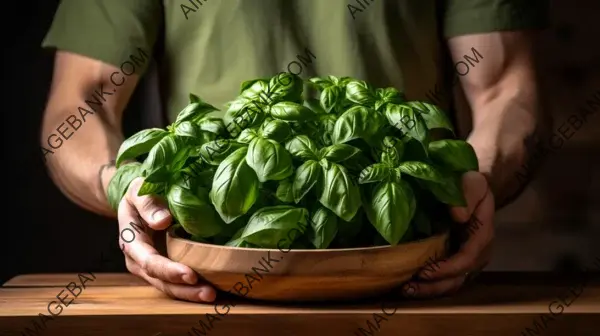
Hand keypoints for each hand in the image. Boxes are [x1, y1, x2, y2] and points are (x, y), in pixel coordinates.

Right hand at [117, 177, 215, 301]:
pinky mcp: (166, 267)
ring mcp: (152, 268)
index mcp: (131, 243)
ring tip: (212, 296)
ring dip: (191, 294)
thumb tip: (163, 221)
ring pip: (170, 287)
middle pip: (161, 282)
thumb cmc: (140, 194)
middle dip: (185, 290)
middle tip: (209, 293)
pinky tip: (214, 289)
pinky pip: (178, 282)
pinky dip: (193, 288)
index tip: (190, 275)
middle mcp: (139, 261)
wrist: (138, 201)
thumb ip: (147, 203)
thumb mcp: (138, 191)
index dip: (169, 270)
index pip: (150, 262)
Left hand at [402, 171, 494, 297]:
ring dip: (430, 290)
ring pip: (452, 284)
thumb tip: (458, 214)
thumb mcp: (472, 183)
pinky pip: (446, 280)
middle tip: (408, 287)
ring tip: (406, 290)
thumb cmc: (470, 186)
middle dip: (434, 286)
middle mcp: (478, 253)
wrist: (473, 192)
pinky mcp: (457, 263)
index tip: (424, 271)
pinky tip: (409, 285)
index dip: (446, 268)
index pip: (467, 259)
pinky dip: (429, 286)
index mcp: (483, 235)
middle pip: (458, 278)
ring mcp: (468, 261)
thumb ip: (467, 195)